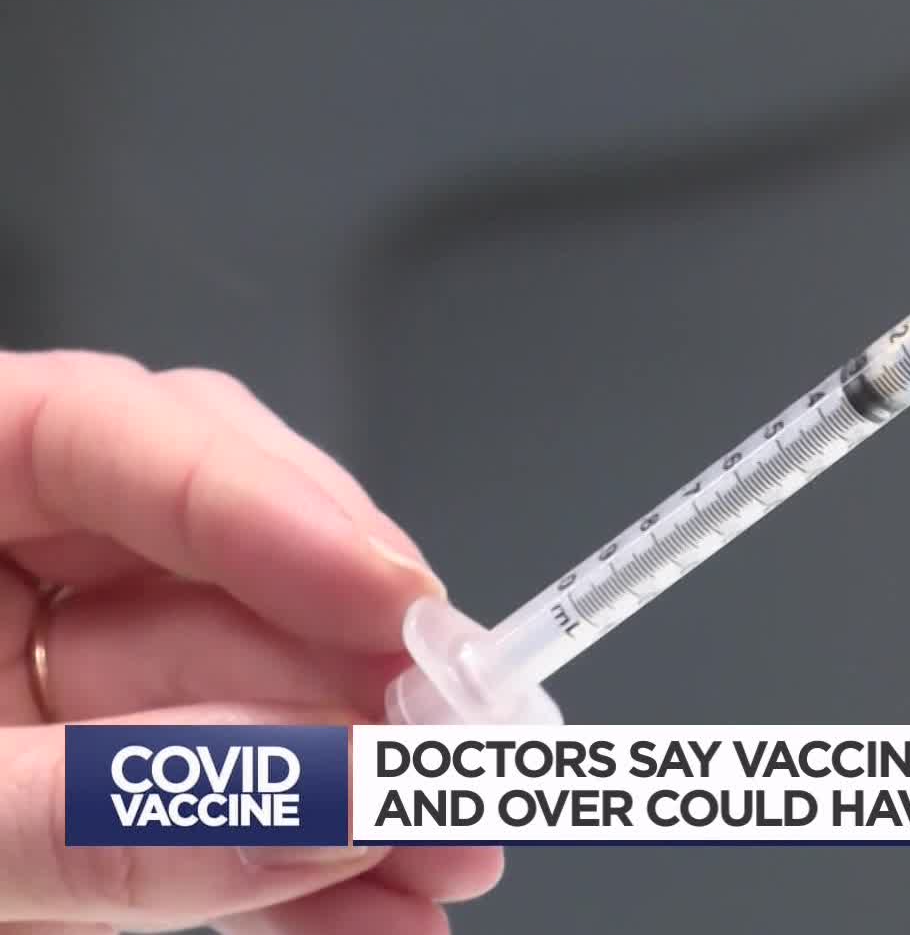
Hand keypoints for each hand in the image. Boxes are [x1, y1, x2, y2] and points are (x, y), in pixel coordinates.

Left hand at [0, 351, 499, 932]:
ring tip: (447, 848)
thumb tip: (323, 798)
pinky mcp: (72, 800)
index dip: (273, 503)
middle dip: (354, 671)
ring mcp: (33, 691)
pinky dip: (299, 869)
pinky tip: (382, 910)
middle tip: (456, 735)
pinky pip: (209, 811)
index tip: (397, 600)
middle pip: (218, 568)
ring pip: (243, 701)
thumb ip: (94, 813)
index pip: (112, 433)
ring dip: (356, 788)